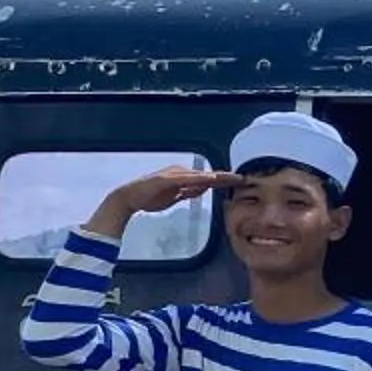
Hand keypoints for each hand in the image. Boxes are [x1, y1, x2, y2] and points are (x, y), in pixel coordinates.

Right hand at [81, 167, 237, 238]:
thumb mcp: (175, 197)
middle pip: (207, 175)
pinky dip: (201, 179)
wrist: (129, 198)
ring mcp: (175, 175)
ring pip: (201, 176)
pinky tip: (212, 180)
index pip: (207, 179)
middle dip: (225, 177)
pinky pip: (188, 179)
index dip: (222, 180)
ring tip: (233, 178)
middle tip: (242, 178)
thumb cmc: (150, 198)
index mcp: (183, 177)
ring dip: (217, 177)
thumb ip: (188, 192)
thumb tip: (202, 189)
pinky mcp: (169, 179)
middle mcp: (181, 173)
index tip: (238, 182)